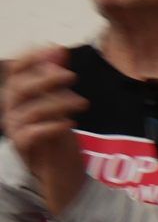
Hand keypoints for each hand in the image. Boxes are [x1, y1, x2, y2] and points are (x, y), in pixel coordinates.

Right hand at [2, 46, 88, 216]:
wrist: (59, 172)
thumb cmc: (57, 135)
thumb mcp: (59, 104)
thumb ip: (57, 80)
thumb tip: (59, 51)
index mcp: (18, 97)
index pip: (16, 72)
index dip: (32, 58)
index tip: (55, 49)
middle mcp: (11, 111)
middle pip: (20, 89)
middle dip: (46, 79)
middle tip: (72, 76)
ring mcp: (15, 130)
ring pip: (30, 111)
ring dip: (58, 103)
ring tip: (82, 103)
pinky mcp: (24, 149)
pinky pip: (31, 134)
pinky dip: (51, 127)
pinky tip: (69, 124)